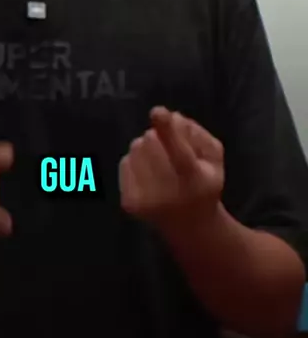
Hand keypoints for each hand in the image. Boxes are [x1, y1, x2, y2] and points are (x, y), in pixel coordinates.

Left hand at [119, 107, 223, 230]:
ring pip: (136, 149)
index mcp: (194, 181)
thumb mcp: (213, 157)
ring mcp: (146, 200)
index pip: (180, 153)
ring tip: (160, 162)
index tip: (157, 111)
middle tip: (168, 147)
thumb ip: (196, 133)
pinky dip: (136, 161)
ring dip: (146, 148)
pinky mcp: (129, 203)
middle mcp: (169, 194)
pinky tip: (149, 174)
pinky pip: (124, 162)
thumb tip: (170, 117)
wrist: (190, 225)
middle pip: (151, 142)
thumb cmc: (204, 183)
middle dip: (158, 136)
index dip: (168, 131)